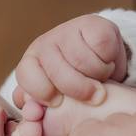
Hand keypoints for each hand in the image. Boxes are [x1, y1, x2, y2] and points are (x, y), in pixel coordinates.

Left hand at [12, 15, 128, 108]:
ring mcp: (68, 30)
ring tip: (99, 75)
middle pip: (58, 72)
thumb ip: (40, 105)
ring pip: (84, 62)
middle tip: (93, 96)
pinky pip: (102, 48)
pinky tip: (105, 59)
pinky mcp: (94, 23)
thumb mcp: (55, 96)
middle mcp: (46, 43)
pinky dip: (109, 60)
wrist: (101, 57)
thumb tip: (30, 112)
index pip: (26, 76)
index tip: (58, 102)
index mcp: (31, 62)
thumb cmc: (74, 83)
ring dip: (99, 75)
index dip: (43, 93)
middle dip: (79, 90)